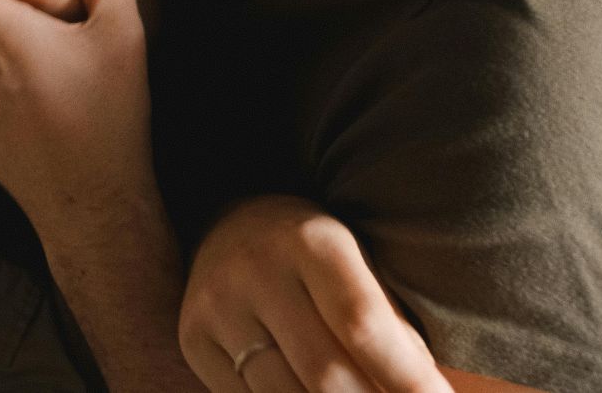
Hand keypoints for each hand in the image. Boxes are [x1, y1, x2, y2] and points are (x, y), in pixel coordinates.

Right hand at [179, 196, 449, 392]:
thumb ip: (392, 326)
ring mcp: (217, 307)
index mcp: (312, 240)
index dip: (407, 378)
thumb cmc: (320, 257)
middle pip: (325, 374)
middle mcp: (256, 269)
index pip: (362, 324)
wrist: (230, 225)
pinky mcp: (193, 339)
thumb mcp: (363, 266)